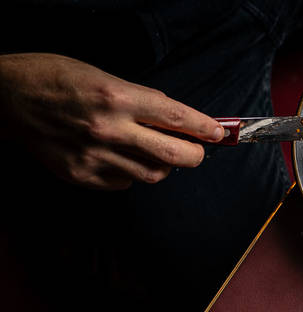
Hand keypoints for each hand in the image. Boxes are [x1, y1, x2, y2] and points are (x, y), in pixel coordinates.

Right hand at [0, 53, 224, 190]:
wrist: (4, 96)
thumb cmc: (52, 78)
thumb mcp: (101, 75)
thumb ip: (141, 99)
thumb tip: (176, 117)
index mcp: (116, 97)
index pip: (176, 118)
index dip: (205, 128)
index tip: (219, 134)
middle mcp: (109, 129)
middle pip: (176, 156)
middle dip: (194, 154)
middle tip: (195, 149)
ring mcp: (95, 156)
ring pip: (154, 174)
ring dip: (162, 164)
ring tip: (149, 149)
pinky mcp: (82, 175)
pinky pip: (125, 183)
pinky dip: (130, 172)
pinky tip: (118, 157)